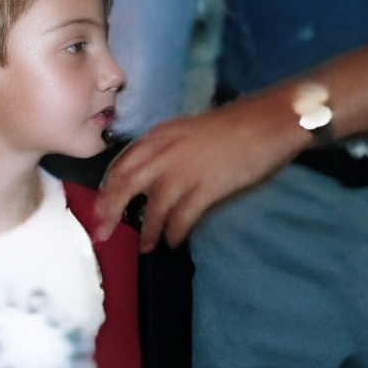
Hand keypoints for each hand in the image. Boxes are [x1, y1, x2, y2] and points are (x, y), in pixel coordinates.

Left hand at [99, 95, 309, 250]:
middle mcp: (165, 151)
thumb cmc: (231, 127)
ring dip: (148, 230)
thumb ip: (166, 151)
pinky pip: (182, 217)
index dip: (108, 189)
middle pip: (126, 185)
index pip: (122, 164)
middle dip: (111, 211)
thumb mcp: (187, 132)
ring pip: (154, 206)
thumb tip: (151, 179)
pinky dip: (175, 233)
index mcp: (159, 135)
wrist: (268, 121)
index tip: (99, 207)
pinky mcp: (207, 187)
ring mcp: (185, 170)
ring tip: (145, 246)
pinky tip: (174, 242)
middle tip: (102, 233)